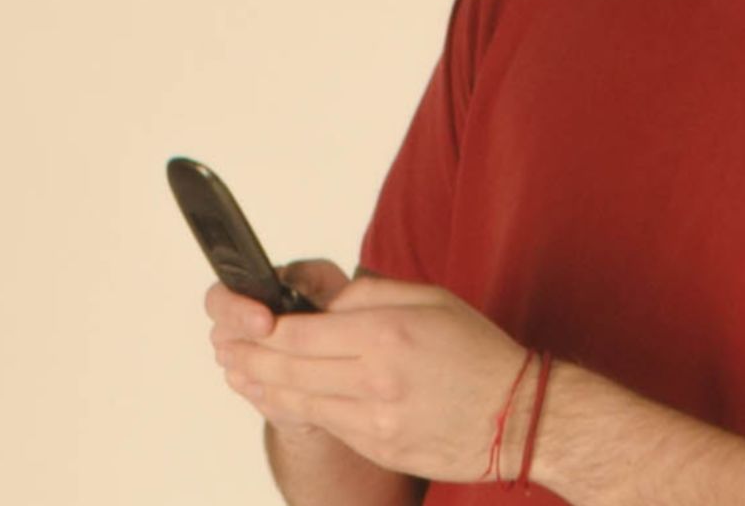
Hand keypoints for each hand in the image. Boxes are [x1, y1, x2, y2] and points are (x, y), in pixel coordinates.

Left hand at [212, 268, 534, 483]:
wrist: (519, 416)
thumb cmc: (479, 352)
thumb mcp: (431, 300)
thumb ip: (369, 296)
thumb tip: (321, 305)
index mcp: (386, 334)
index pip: (300, 332)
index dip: (263, 328)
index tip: (247, 320)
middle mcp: (375, 379)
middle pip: (288, 368)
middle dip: (248, 356)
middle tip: (225, 347)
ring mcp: (375, 419)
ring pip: (298, 401)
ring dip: (260, 386)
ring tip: (237, 372)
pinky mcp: (379, 447)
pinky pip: (326, 424)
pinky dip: (296, 408)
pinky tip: (279, 397)